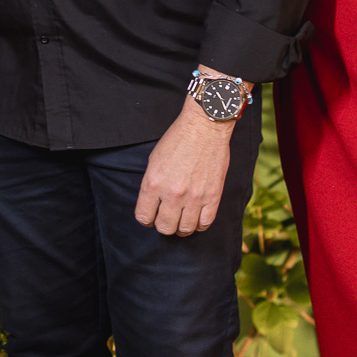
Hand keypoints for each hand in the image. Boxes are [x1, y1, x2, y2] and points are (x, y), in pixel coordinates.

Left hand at [135, 99, 234, 236]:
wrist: (204, 127)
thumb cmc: (177, 140)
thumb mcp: (154, 160)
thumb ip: (152, 185)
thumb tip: (153, 204)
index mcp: (153, 183)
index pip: (144, 217)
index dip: (146, 219)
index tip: (151, 216)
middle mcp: (172, 193)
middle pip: (164, 227)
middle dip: (163, 225)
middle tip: (167, 217)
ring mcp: (194, 196)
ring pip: (185, 229)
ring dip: (181, 228)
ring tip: (182, 220)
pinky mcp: (213, 196)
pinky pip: (205, 223)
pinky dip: (199, 225)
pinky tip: (196, 218)